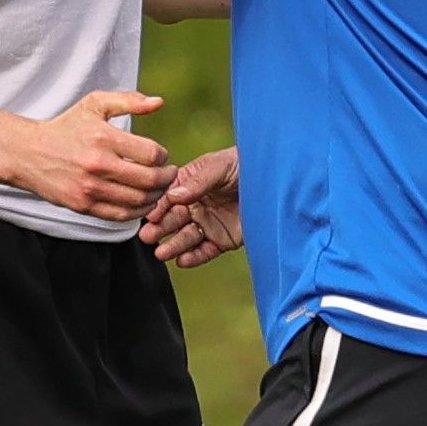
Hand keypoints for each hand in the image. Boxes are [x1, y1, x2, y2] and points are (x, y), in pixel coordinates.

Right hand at [7, 90, 172, 220]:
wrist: (28, 153)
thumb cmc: (66, 127)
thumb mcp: (94, 104)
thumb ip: (129, 100)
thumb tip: (159, 102)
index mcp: (103, 137)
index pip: (151, 154)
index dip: (163, 156)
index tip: (162, 156)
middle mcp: (98, 164)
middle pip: (149, 180)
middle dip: (166, 178)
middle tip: (170, 174)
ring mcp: (90, 188)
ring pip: (138, 201)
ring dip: (156, 196)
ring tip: (159, 188)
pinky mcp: (84, 206)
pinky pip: (121, 215)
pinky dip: (139, 211)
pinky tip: (143, 202)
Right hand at [141, 145, 242, 268]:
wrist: (278, 183)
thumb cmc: (248, 165)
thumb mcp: (221, 165)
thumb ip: (198, 180)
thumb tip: (174, 194)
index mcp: (190, 185)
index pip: (168, 197)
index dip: (159, 206)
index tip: (151, 215)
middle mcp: (196, 206)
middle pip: (173, 219)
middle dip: (159, 228)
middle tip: (148, 236)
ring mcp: (208, 224)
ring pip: (186, 238)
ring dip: (173, 246)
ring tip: (162, 253)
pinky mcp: (222, 240)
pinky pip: (205, 251)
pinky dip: (194, 257)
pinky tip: (183, 260)